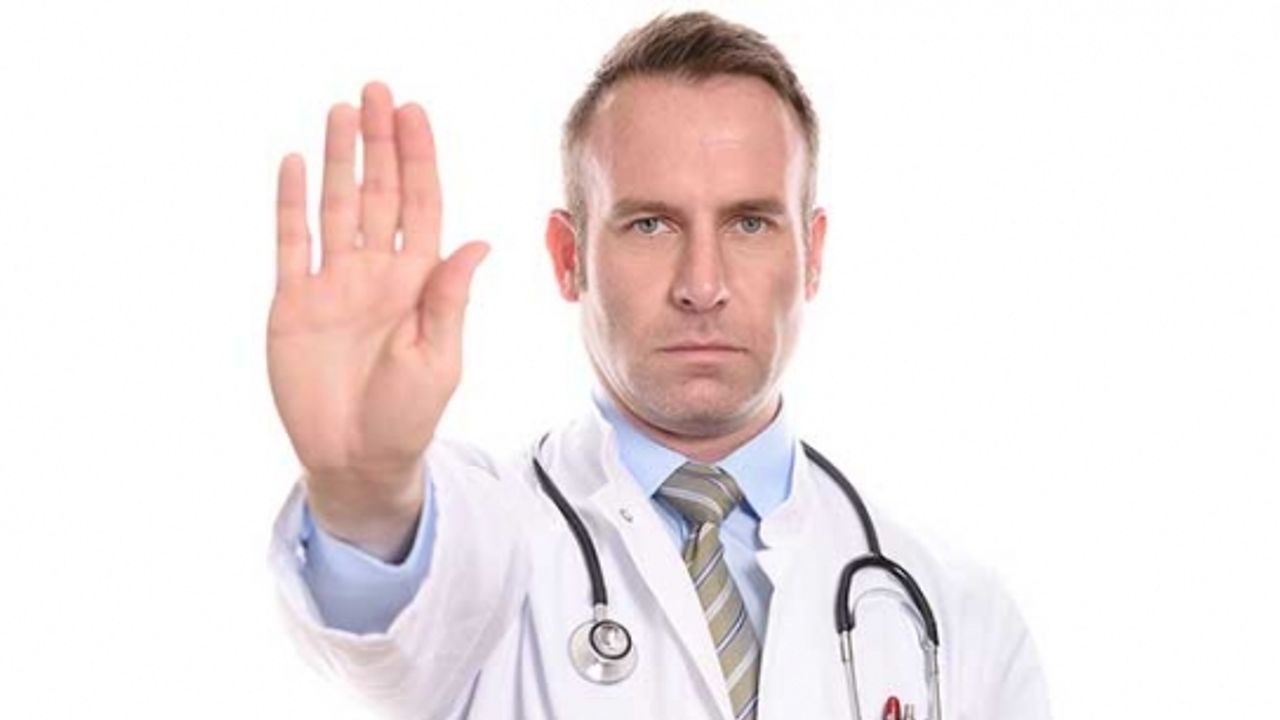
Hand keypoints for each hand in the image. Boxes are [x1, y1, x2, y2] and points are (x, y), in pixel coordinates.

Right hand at [267, 81, 488, 557]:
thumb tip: (477, 242)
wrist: (356, 458)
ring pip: (336, 206)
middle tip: (376, 92)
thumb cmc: (409, 415)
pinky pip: (292, 242)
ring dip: (338, 159)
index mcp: (418, 282)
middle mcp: (377, 273)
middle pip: (378, 193)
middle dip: (379, 143)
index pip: (420, 206)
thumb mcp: (439, 358)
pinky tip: (296, 164)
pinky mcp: (294, 302)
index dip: (418, 160)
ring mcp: (334, 283)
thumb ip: (449, 298)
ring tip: (341, 111)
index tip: (415, 114)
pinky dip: (292, 204)